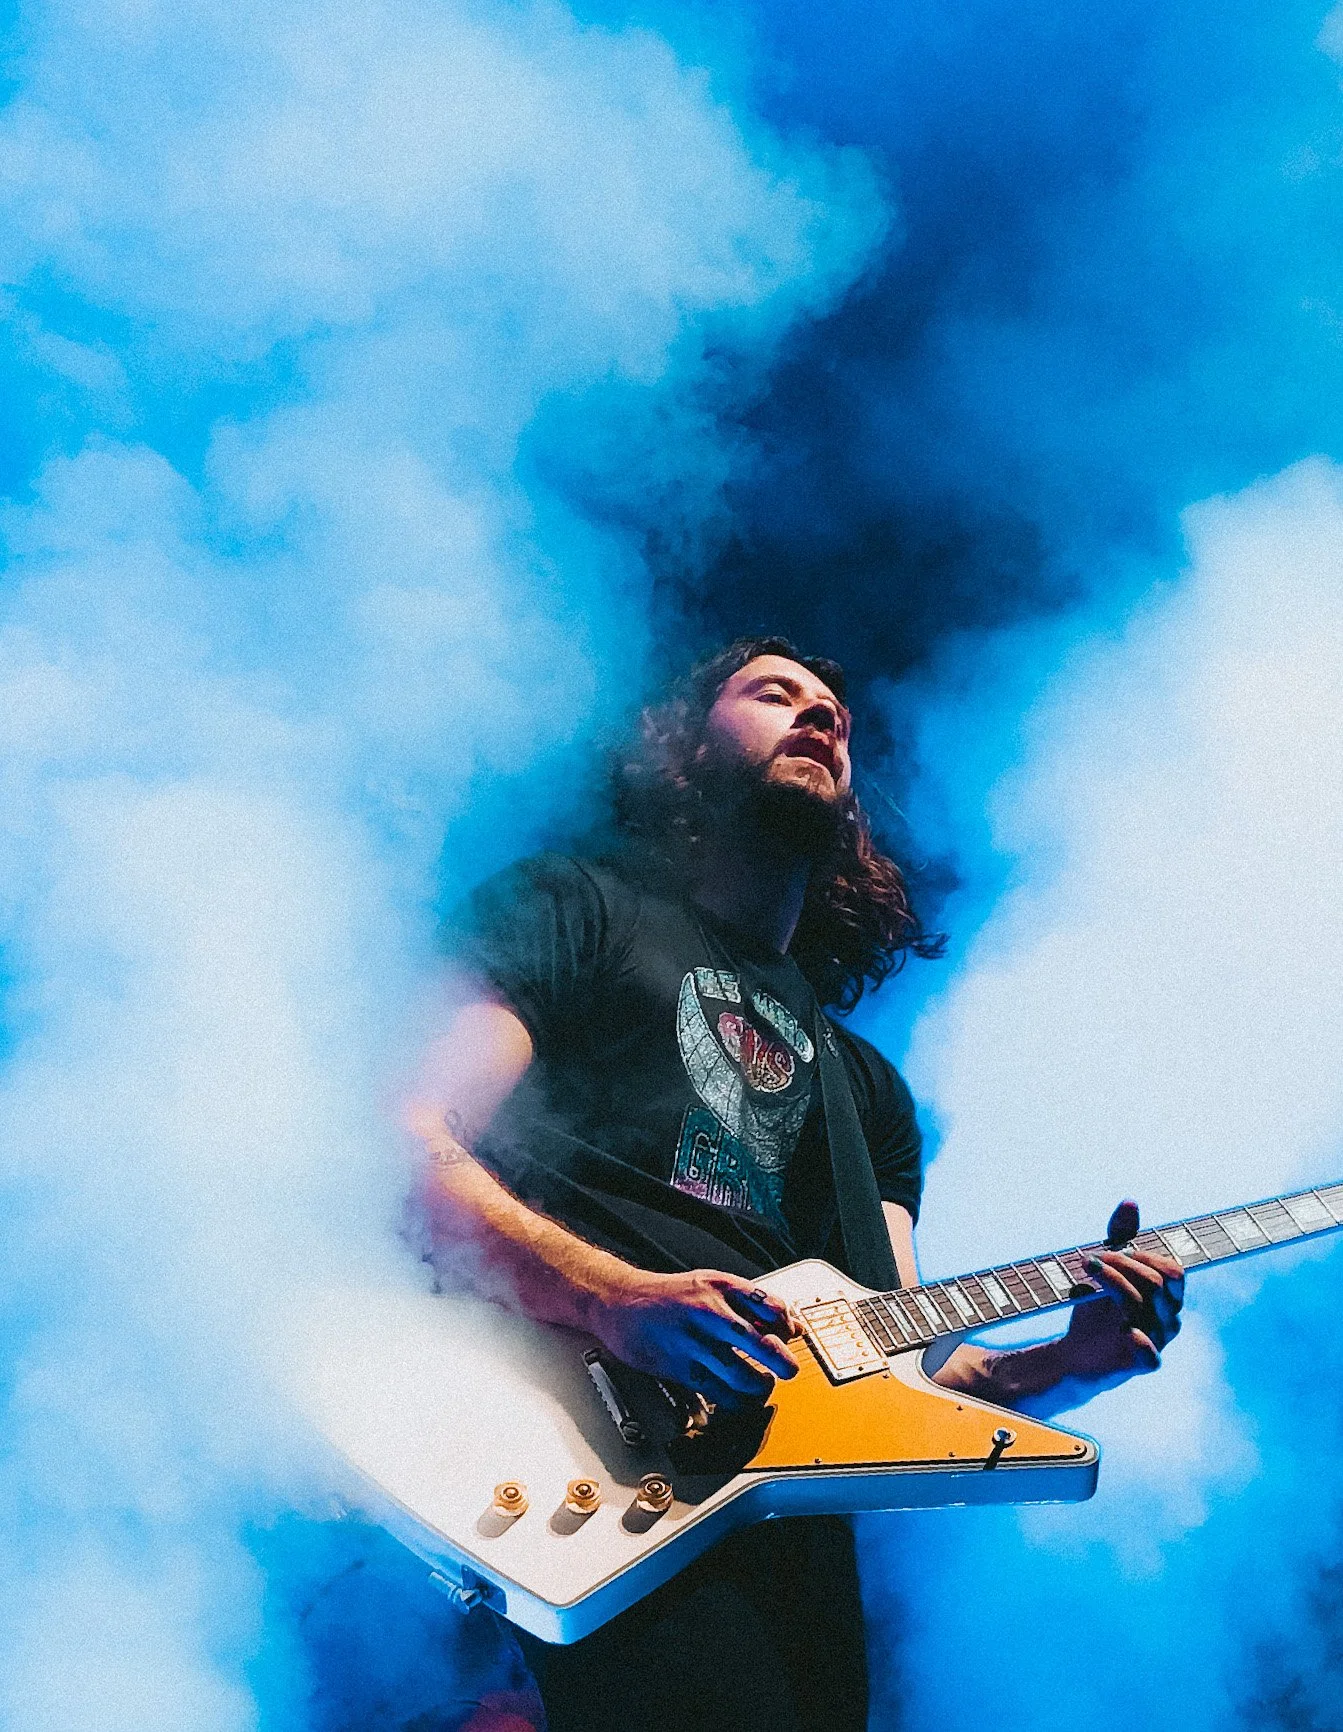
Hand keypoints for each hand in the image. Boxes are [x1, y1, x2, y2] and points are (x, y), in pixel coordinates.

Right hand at [589, 1268, 798, 1407]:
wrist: (620, 1302)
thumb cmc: (671, 1296)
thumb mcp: (711, 1285)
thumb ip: (749, 1303)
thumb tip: (789, 1326)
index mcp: (721, 1287)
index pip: (770, 1306)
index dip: (786, 1326)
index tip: (790, 1336)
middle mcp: (708, 1311)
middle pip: (758, 1341)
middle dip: (781, 1361)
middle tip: (789, 1370)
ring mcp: (692, 1340)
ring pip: (739, 1373)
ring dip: (758, 1385)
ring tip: (762, 1384)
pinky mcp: (678, 1366)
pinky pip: (716, 1391)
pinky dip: (733, 1399)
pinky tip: (736, 1396)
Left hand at [1058, 1200, 1183, 1383]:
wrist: (1076, 1352)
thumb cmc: (1098, 1308)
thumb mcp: (1108, 1268)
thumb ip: (1121, 1237)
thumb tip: (1130, 1202)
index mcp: (1167, 1297)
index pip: (1174, 1272)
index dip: (1145, 1256)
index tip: (1116, 1249)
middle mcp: (1168, 1319)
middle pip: (1156, 1283)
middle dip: (1122, 1264)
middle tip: (1090, 1259)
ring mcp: (1156, 1342)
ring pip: (1145, 1307)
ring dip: (1113, 1283)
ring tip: (1087, 1269)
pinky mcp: (1139, 1364)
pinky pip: (1153, 1357)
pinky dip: (1142, 1343)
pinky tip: (1127, 1331)